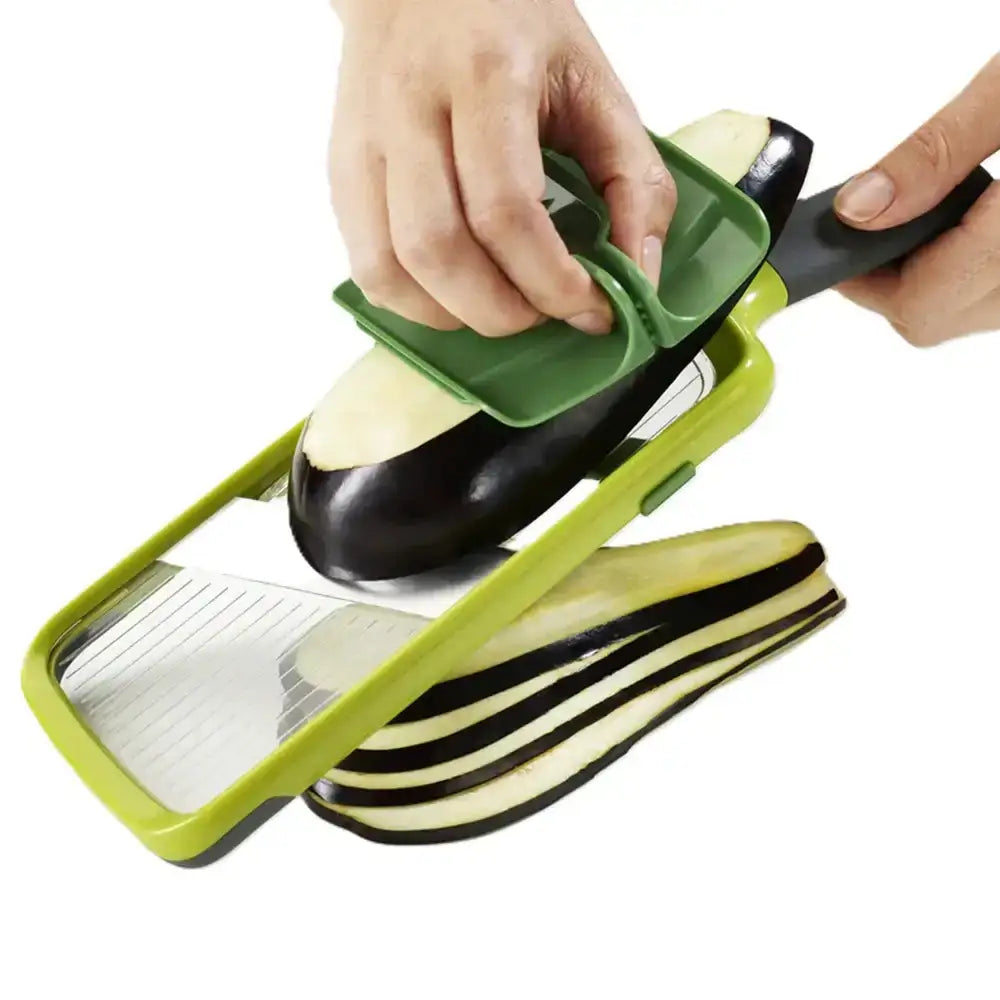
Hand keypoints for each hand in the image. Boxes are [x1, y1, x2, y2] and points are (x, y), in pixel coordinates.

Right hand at [327, 0, 674, 336]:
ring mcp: (364, 141)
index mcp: (485, 74)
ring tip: (499, 306)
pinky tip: (453, 293)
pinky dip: (413, 302)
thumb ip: (634, 182)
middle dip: (502, 310)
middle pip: (439, 250)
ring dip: (453, 315)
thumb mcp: (596, 86)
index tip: (590, 306)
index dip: (551, 282)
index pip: (506, 211)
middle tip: (543, 312)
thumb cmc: (512, 27)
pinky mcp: (342, 169)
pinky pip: (366, 266)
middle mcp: (410, 107)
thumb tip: (637, 279)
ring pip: (390, 268)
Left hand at [833, 52, 999, 346]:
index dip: (862, 278)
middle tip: (877, 215)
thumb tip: (859, 209)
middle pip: (934, 318)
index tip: (836, 238)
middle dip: (892, 273)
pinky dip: (972, 268)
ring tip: (944, 204)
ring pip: (966, 313)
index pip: (919, 303)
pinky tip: (980, 218)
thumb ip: (935, 155)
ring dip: (932, 273)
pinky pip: (997, 299)